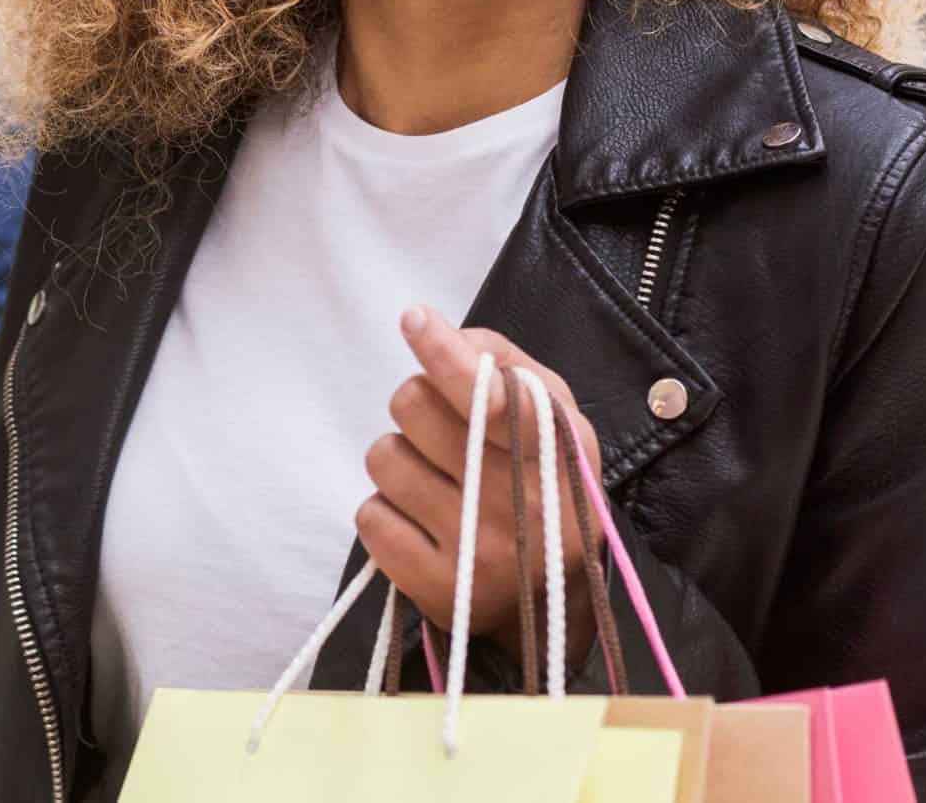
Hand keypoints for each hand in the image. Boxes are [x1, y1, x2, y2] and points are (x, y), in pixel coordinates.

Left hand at [357, 305, 599, 665]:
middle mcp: (521, 502)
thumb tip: (435, 330)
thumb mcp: (551, 417)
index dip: (448, 356)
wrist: (554, 604)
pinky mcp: (439, 588)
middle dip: (416, 406)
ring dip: (399, 461)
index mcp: (555, 447)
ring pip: (384, 457)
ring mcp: (479, 550)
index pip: (494, 396)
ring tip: (437, 483)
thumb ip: (501, 364)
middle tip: (442, 434)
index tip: (414, 321)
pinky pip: (370, 516)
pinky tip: (422, 523)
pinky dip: (385, 512)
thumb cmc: (541, 485)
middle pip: (414, 406)